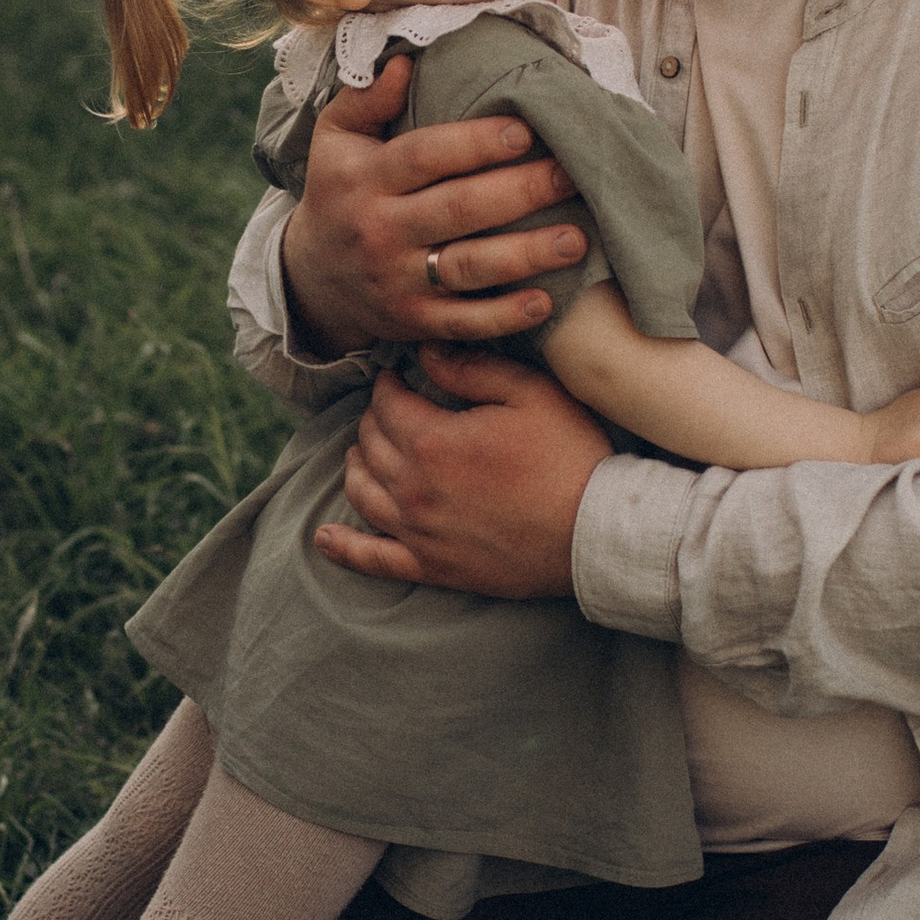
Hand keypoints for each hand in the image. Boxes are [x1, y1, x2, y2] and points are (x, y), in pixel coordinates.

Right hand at [278, 58, 591, 358]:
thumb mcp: (335, 139)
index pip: (424, 156)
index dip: (476, 143)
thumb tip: (404, 61)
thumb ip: (367, 99)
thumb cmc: (340, 191)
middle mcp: (381, 229)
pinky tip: (545, 301)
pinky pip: (463, 322)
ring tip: (576, 239)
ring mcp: (398, 280)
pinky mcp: (414, 320)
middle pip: (458, 209)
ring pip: (468, 267)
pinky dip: (504, 317)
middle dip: (521, 192)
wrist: (313, 277)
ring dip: (526, 255)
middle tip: (573, 175)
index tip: (527, 131)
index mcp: (365, 178)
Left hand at [315, 351, 609, 595]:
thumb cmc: (570, 457)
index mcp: (432, 441)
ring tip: (364, 452)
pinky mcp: (432, 567)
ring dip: (357, 465)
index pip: (387, 404)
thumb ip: (472, 368)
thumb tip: (425, 352)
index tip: (399, 376)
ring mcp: (418, 532)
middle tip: (392, 409)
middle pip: (370, 444)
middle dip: (375, 420)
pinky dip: (343, 548)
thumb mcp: (530, 394)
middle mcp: (413, 488)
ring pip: (362, 492)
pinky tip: (324, 537)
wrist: (595, 533)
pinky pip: (373, 559)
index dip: (390, 385)